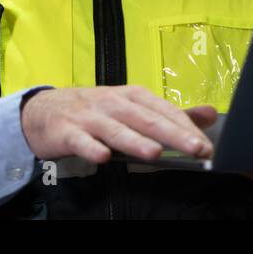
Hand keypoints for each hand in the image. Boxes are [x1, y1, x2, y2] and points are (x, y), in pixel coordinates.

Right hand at [20, 85, 217, 163]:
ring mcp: (89, 117)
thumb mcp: (132, 108)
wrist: (42, 111)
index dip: (186, 127)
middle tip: (195, 148)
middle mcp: (113, 103)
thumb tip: (210, 114)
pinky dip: (92, 147)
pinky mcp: (67, 131)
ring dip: (135, 140)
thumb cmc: (95, 112)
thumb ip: (170, 115)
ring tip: (155, 153)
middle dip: (172, 134)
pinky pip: (81, 141)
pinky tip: (104, 157)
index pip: (164, 110)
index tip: (206, 145)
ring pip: (116, 129)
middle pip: (146, 119)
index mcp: (132, 97)